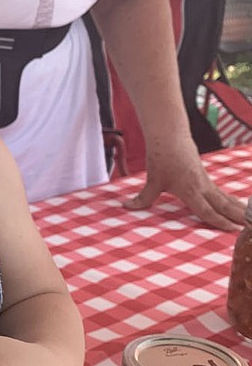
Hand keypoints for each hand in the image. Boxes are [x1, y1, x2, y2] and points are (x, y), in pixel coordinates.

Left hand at [128, 141, 244, 230]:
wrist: (170, 136)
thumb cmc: (161, 157)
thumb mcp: (152, 180)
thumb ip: (143, 198)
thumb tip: (126, 208)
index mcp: (190, 189)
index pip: (206, 210)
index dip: (218, 221)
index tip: (232, 230)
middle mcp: (202, 186)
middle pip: (223, 205)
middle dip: (237, 217)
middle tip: (249, 228)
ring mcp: (206, 181)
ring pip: (225, 199)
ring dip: (239, 209)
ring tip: (250, 220)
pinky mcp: (206, 177)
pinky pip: (222, 193)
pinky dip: (232, 201)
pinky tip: (241, 207)